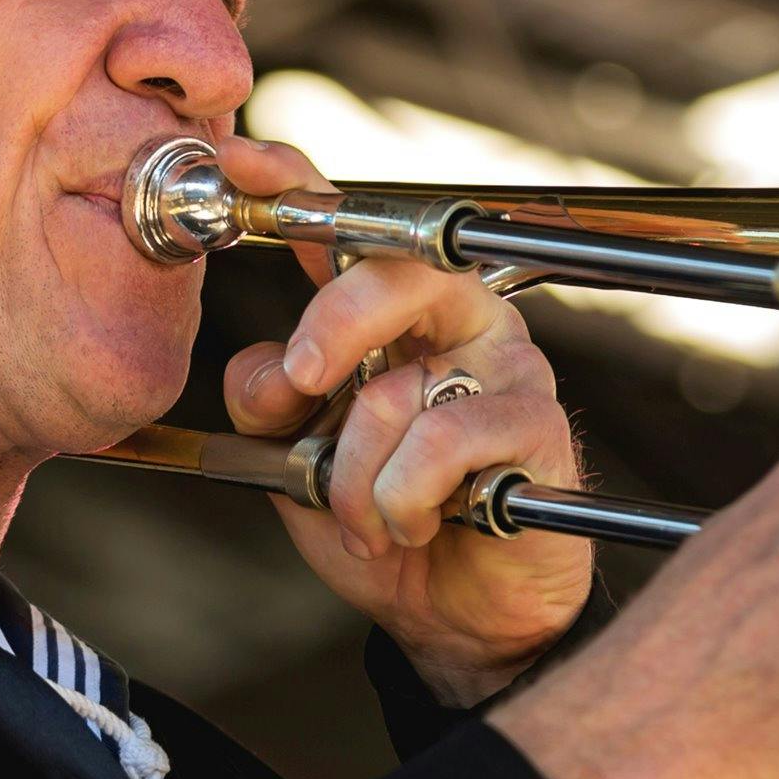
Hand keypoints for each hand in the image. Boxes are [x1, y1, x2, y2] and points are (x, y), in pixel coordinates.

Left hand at [216, 138, 595, 705]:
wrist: (455, 618)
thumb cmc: (387, 522)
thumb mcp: (299, 458)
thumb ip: (275, 400)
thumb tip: (266, 365)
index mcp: (402, 313)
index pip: (355, 228)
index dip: (297, 185)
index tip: (238, 160)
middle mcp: (463, 320)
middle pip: (395, 270)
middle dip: (329, 329)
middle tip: (299, 389)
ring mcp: (508, 367)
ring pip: (397, 389)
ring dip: (356, 478)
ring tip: (371, 520)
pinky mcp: (540, 425)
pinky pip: (439, 446)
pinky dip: (401, 499)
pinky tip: (418, 524)